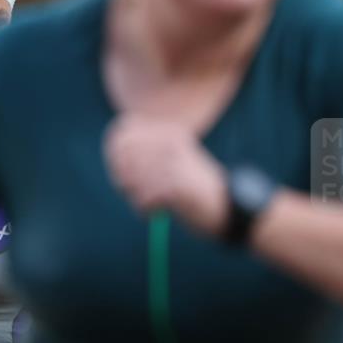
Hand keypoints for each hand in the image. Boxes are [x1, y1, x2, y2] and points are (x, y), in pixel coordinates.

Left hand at [104, 115, 228, 236]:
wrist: (228, 207)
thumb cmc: (192, 187)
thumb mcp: (168, 162)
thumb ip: (141, 156)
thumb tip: (114, 162)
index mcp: (167, 131)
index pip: (120, 135)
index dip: (115, 158)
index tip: (126, 175)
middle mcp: (170, 142)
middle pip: (121, 157)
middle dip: (122, 178)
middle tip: (136, 192)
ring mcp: (174, 162)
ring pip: (130, 178)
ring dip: (136, 195)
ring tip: (150, 203)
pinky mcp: (177, 186)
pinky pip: (143, 197)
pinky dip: (145, 209)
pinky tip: (158, 211)